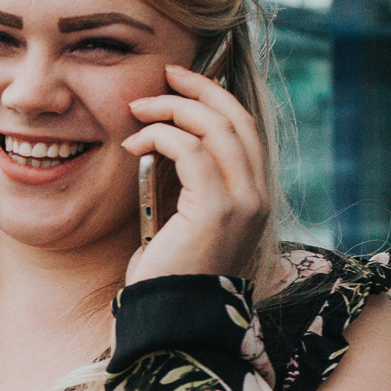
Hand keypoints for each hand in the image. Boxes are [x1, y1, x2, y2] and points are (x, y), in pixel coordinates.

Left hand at [123, 64, 269, 283]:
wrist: (171, 317)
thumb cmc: (168, 274)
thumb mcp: (184, 222)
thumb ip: (189, 186)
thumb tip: (167, 146)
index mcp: (253, 197)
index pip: (244, 131)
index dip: (215, 98)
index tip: (182, 81)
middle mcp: (257, 196)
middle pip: (237, 120)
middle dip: (200, 89)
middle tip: (165, 74)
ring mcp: (244, 203)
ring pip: (216, 129)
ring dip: (173, 110)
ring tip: (138, 109)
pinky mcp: (218, 210)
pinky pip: (191, 152)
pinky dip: (161, 137)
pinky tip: (133, 144)